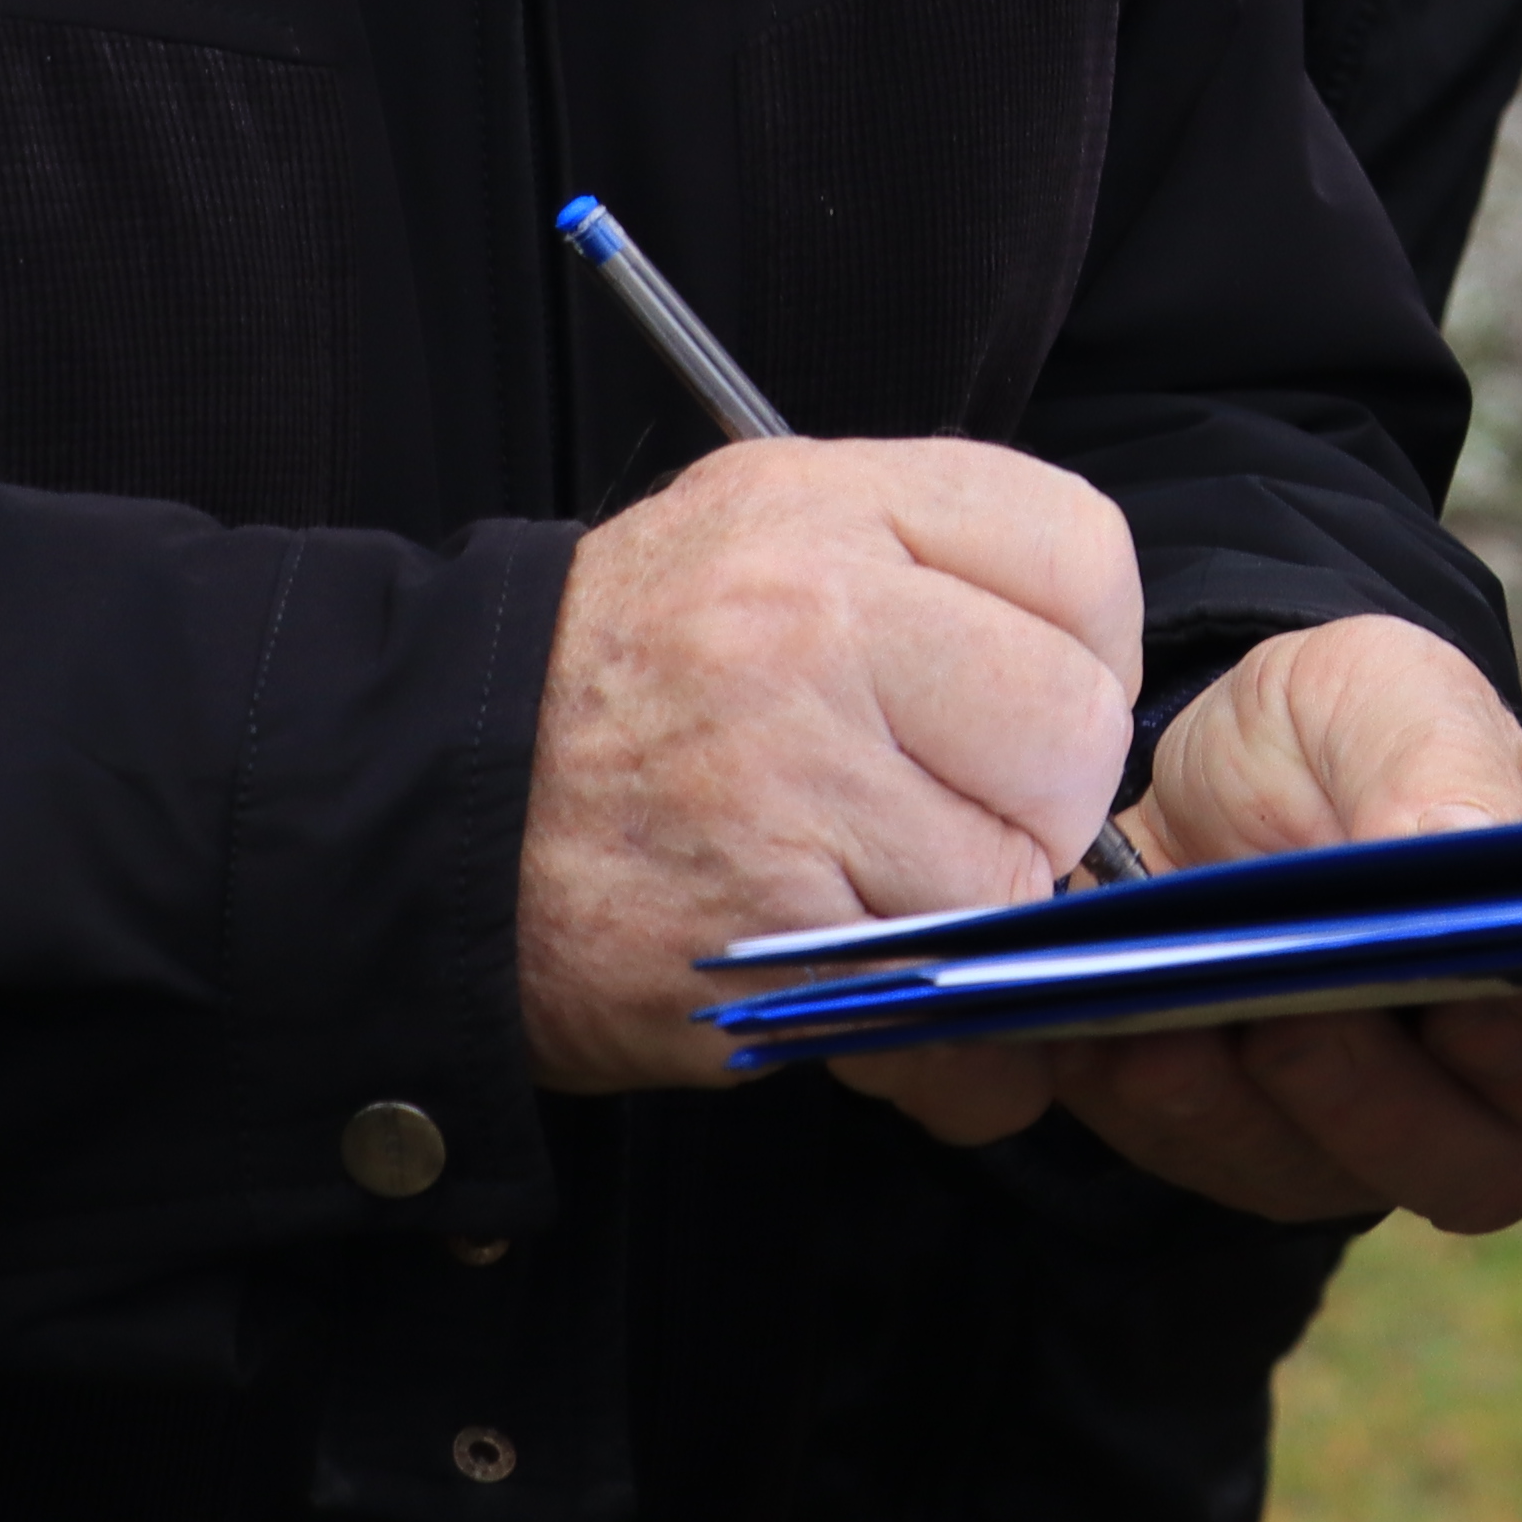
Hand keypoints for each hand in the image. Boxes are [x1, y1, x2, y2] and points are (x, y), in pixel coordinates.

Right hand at [513, 438, 1139, 1136]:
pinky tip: (850, 965)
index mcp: (829, 508)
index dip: (1085, 644)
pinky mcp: (763, 939)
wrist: (425, 805)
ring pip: (1014, 875)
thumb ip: (932, 569)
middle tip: (955, 808)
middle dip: (1043, 793)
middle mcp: (813, 625)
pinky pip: (935, 995)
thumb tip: (1096, 674)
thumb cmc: (623, 674)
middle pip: (1076, 725)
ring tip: (870, 883)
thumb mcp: (764, 533)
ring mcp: (788, 783)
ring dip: (972, 912)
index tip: (1028, 693)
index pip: (1084, 554)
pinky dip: (922, 1012)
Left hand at [1035, 616, 1521, 1230]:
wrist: (1189, 772)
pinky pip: (1221, 1170)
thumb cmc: (1339, 731)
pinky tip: (1136, 1027)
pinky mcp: (1254, 1154)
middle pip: (1502, 1170)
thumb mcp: (1390, 692)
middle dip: (1394, 1103)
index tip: (1478, 1004)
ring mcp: (1378, 1136)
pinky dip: (1175, 1101)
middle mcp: (1505, 1081)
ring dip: (1277, 1104)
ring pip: (1356, 1185)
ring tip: (1209, 1009)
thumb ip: (1440, 766)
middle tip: (1303, 1014)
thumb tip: (1463, 857)